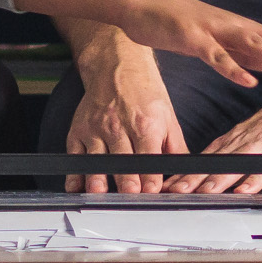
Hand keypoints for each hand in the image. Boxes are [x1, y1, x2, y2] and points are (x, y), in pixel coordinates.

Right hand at [64, 49, 185, 194]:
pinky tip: (76, 186)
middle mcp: (119, 125)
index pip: (148, 155)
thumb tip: (187, 173)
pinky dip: (74, 172)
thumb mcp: (168, 117)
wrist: (116, 66)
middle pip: (122, 159)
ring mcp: (96, 128)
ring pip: (96, 158)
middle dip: (126, 179)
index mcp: (145, 124)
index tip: (151, 192)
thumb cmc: (144, 94)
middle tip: (129, 195)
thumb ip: (176, 148)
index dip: (150, 176)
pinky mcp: (79, 130)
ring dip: (97, 177)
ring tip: (99, 192)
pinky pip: (75, 155)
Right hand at [108, 0, 261, 88]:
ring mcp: (214, 31)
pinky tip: (248, 81)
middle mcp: (234, 27)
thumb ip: (246, 55)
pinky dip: (233, 68)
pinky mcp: (193, 38)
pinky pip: (215, 56)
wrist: (143, 2)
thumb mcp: (220, 43)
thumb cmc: (180, 24)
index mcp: (242, 30)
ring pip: (251, 45)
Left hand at [174, 83, 261, 194]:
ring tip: (204, 192)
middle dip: (197, 177)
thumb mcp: (256, 131)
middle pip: (217, 161)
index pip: (208, 157)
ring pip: (239, 162)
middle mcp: (248, 138)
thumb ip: (238, 150)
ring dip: (220, 178)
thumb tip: (215, 170)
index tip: (172, 185)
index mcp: (239, 137)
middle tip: (178, 191)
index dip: (189, 172)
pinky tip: (244, 188)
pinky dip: (256, 177)